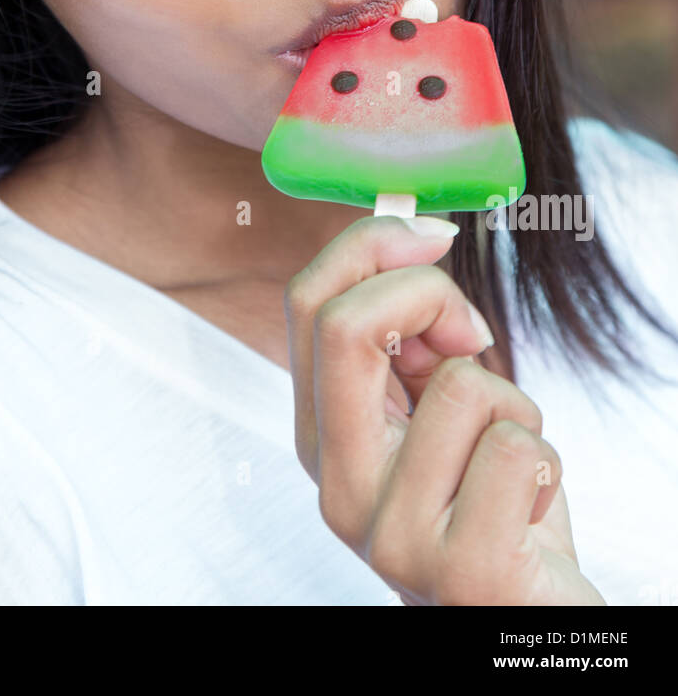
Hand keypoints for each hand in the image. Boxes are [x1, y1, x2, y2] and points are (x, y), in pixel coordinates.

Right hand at [284, 214, 606, 605]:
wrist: (524, 618)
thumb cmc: (488, 502)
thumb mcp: (434, 413)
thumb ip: (410, 345)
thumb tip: (419, 245)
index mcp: (320, 438)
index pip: (306, 303)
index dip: (371, 244)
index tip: (431, 234)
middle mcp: (336, 486)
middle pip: (348, 327)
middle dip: (430, 295)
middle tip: (473, 331)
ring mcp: (392, 535)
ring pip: (462, 386)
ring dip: (514, 405)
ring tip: (507, 456)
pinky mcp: (461, 570)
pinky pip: (518, 449)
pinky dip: (546, 458)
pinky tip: (530, 504)